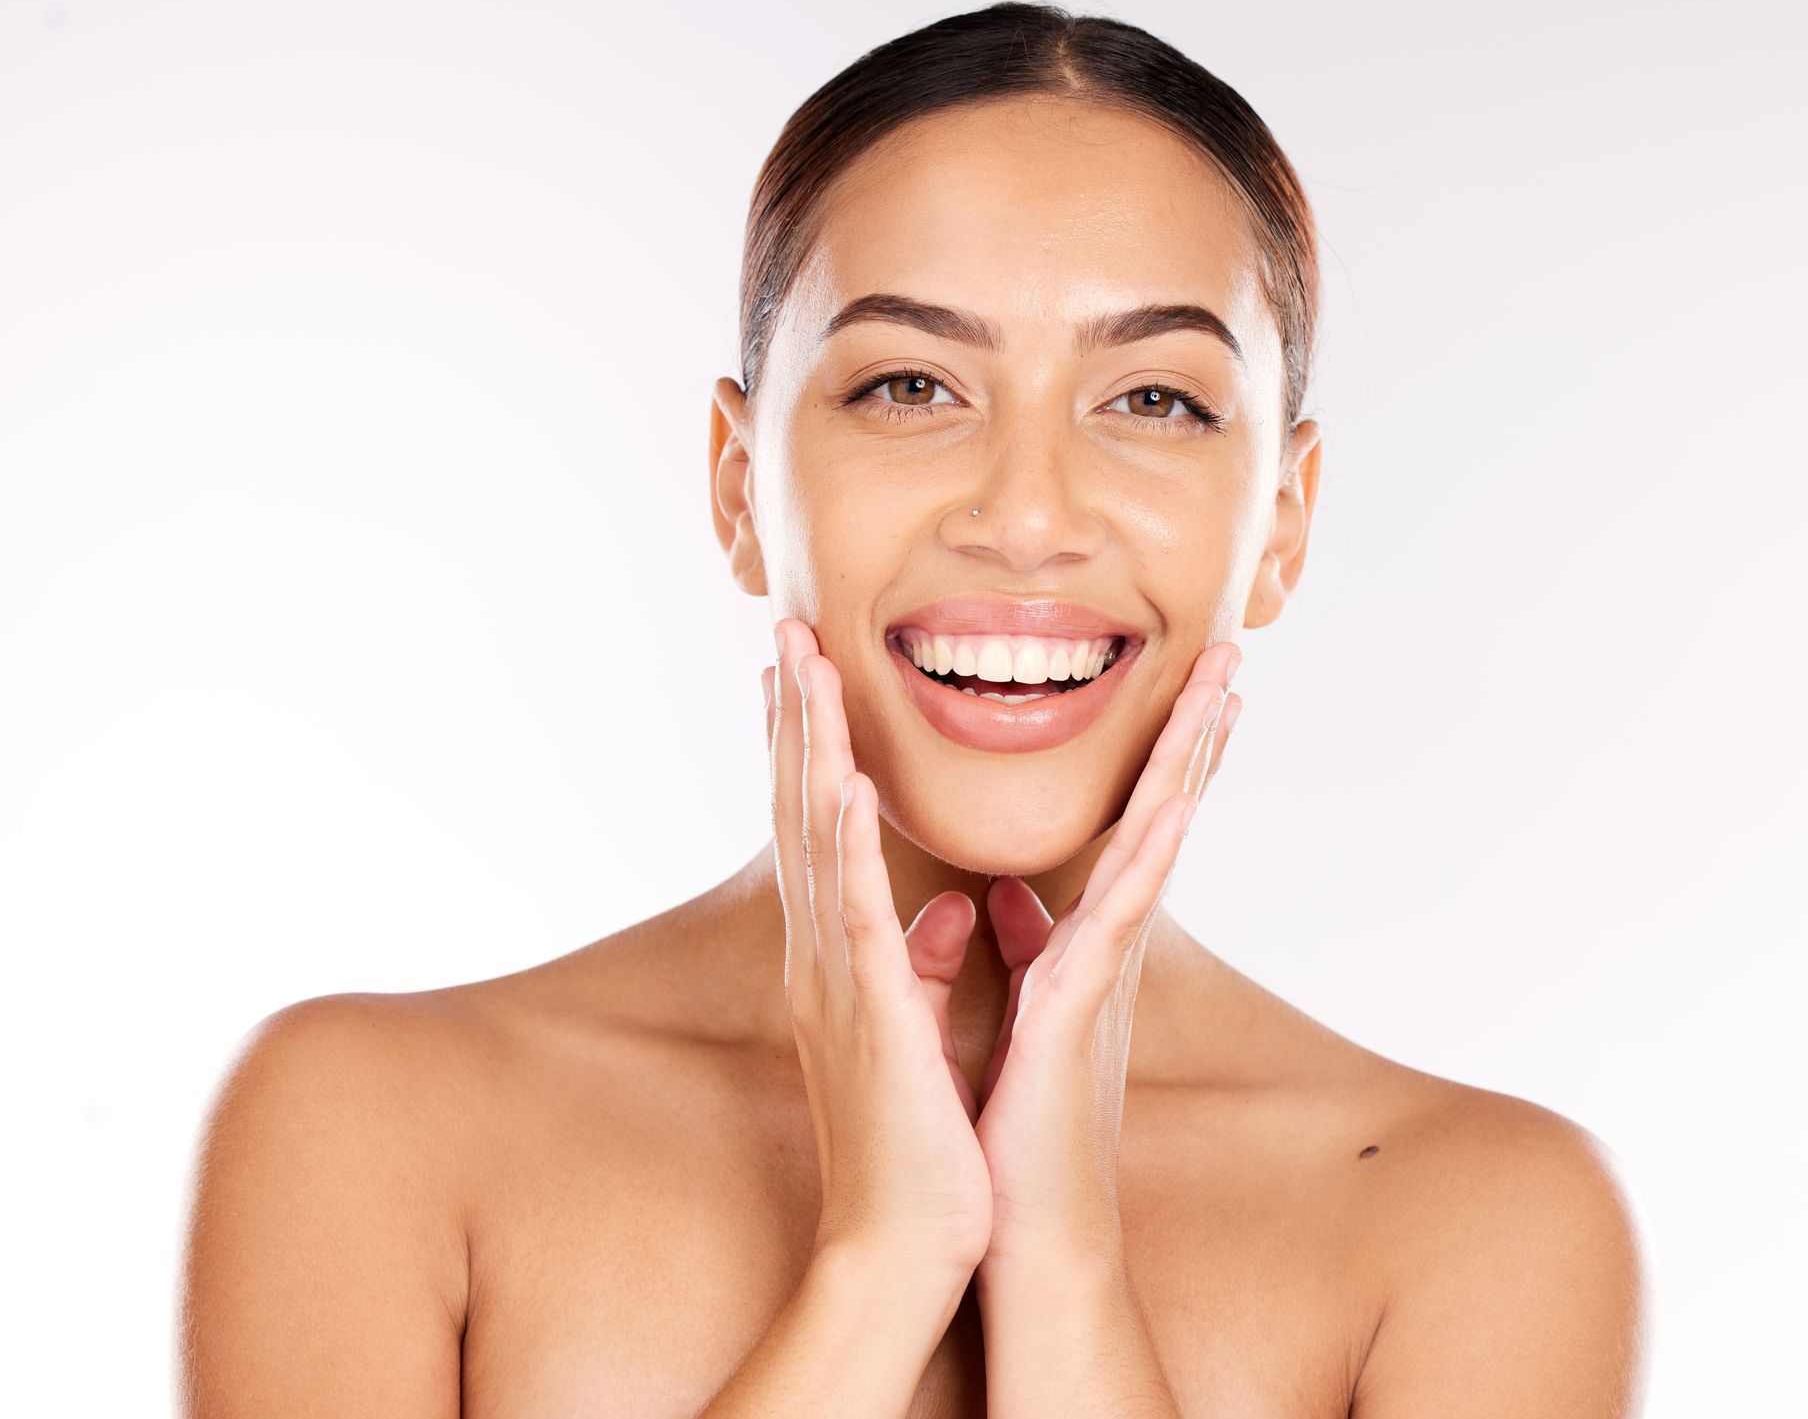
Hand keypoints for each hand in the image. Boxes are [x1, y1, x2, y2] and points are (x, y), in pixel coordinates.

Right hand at [764, 617, 993, 1285]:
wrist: (903, 1245)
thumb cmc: (919, 1145)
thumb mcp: (923, 1034)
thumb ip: (928, 965)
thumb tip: (952, 913)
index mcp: (840, 959)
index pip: (815, 830)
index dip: (808, 746)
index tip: (805, 674)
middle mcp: (822, 957)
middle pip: (800, 812)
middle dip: (795, 718)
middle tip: (785, 632)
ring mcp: (837, 982)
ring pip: (814, 841)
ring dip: (810, 747)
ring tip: (803, 665)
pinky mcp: (871, 1014)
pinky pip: (854, 914)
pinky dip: (843, 842)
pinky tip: (843, 778)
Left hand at [971, 642, 1243, 1264]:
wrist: (1021, 1230)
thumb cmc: (1014, 1128)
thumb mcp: (1011, 1012)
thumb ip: (1014, 946)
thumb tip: (1000, 896)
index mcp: (1081, 941)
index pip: (1128, 826)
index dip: (1159, 754)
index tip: (1189, 683)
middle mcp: (1106, 944)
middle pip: (1161, 813)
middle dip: (1195, 732)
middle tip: (1233, 651)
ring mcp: (1104, 971)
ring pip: (1158, 842)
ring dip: (1192, 763)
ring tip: (1229, 687)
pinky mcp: (1082, 1006)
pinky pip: (1120, 912)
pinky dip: (1146, 853)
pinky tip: (1172, 799)